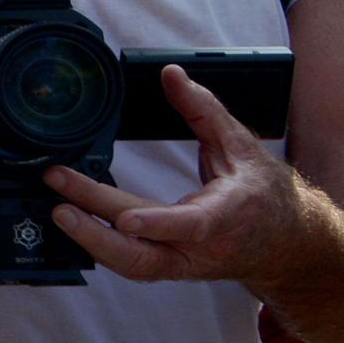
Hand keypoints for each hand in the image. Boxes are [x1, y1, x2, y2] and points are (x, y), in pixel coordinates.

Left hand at [43, 65, 301, 286]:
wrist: (286, 243)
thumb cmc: (264, 192)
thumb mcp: (243, 144)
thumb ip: (204, 109)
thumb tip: (169, 73)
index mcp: (229, 214)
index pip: (192, 224)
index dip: (157, 223)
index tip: (125, 219)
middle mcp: (204, 248)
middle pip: (145, 252)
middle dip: (97, 230)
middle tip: (60, 204)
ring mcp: (185, 265)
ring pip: (134, 266)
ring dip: (92, 242)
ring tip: (57, 211)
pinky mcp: (169, 269)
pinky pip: (130, 264)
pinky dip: (100, 246)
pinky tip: (74, 224)